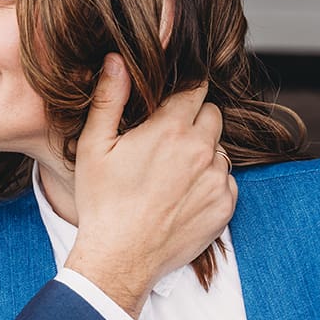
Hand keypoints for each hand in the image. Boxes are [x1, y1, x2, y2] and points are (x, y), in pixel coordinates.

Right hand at [65, 55, 235, 316]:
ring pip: (219, 149)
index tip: (170, 104)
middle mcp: (201, 150)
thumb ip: (108, 98)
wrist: (119, 258)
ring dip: (202, 153)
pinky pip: (226, 180)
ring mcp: (216, 179)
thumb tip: (116, 61)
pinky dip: (209, 183)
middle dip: (194, 121)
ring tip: (171, 175)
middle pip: (212, 115)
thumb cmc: (102, 203)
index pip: (194, 88)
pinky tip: (181, 196)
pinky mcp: (225, 205)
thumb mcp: (94, 146)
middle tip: (165, 143)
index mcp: (170, 128)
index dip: (182, 93)